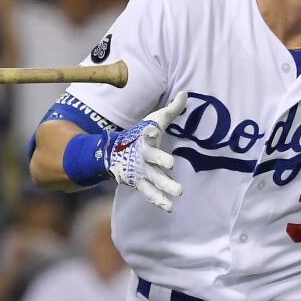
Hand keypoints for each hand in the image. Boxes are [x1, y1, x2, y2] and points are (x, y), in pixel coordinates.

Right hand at [106, 92, 186, 211]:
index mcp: (145, 138)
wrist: (115, 153)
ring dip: (165, 186)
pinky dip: (158, 200)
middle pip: (153, 157)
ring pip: (154, 178)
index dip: (149, 132)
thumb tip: (185, 93)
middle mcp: (143, 155)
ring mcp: (140, 170)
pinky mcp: (139, 183)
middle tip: (170, 164)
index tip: (152, 130)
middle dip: (161, 160)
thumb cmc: (140, 134)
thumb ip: (172, 109)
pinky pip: (150, 193)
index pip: (147, 133)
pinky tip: (170, 208)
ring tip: (179, 193)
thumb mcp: (155, 120)